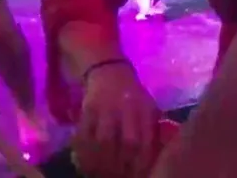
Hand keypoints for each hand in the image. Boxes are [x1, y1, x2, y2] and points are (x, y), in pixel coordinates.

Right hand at [72, 61, 160, 177]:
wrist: (109, 70)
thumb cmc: (133, 95)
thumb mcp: (148, 107)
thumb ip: (151, 130)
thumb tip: (153, 159)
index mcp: (146, 109)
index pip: (146, 140)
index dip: (141, 162)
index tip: (138, 175)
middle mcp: (128, 108)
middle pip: (127, 142)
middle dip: (122, 166)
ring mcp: (106, 108)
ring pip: (104, 141)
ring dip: (102, 163)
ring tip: (100, 175)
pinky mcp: (88, 109)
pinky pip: (84, 135)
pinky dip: (83, 152)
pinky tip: (83, 164)